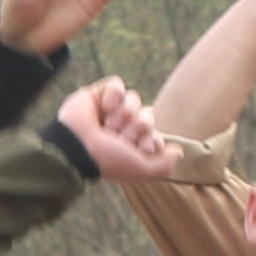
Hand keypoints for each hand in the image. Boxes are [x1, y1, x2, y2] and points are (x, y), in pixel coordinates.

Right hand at [58, 76, 181, 184]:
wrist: (77, 145)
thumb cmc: (107, 160)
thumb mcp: (141, 170)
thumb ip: (164, 165)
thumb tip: (178, 151)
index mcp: (130, 145)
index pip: (155, 133)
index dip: (152, 139)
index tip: (141, 148)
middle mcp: (122, 127)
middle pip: (147, 115)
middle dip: (136, 127)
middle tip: (118, 138)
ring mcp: (111, 110)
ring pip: (134, 99)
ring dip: (123, 114)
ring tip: (107, 126)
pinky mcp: (98, 94)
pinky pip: (118, 85)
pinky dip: (112, 96)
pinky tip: (104, 108)